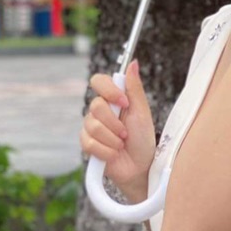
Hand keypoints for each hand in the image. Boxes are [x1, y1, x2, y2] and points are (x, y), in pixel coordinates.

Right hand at [79, 60, 156, 189]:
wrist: (140, 167)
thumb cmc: (143, 139)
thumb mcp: (142, 112)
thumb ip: (134, 88)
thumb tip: (133, 62)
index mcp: (113, 99)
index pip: (98, 81)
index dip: (109, 90)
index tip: (124, 103)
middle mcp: (99, 111)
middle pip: (96, 106)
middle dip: (115, 123)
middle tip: (126, 133)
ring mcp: (91, 128)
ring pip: (93, 126)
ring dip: (112, 139)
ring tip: (121, 144)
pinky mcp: (87, 145)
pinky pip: (89, 143)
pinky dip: (106, 151)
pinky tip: (114, 154)